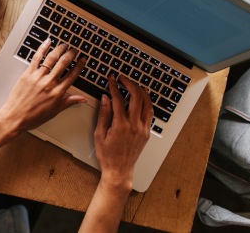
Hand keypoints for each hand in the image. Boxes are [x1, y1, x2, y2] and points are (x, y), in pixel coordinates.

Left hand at [0, 39, 86, 135]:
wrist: (15, 117)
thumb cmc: (33, 117)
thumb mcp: (54, 111)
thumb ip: (69, 102)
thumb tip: (82, 99)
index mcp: (57, 92)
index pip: (72, 75)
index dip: (79, 66)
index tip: (83, 60)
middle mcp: (49, 83)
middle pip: (63, 63)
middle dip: (71, 54)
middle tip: (74, 50)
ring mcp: (38, 77)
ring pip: (51, 58)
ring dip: (59, 49)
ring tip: (64, 45)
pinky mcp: (27, 74)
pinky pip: (37, 57)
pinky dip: (43, 48)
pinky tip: (47, 42)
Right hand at [94, 75, 152, 191]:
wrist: (119, 170)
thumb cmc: (107, 155)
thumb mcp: (99, 134)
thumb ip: (103, 114)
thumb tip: (105, 98)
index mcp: (121, 126)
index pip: (118, 100)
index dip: (114, 87)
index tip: (111, 80)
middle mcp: (134, 126)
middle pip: (136, 97)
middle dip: (129, 84)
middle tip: (122, 78)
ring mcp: (143, 129)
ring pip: (146, 103)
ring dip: (141, 91)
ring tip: (134, 84)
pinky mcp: (147, 132)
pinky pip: (150, 113)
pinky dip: (147, 102)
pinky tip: (142, 98)